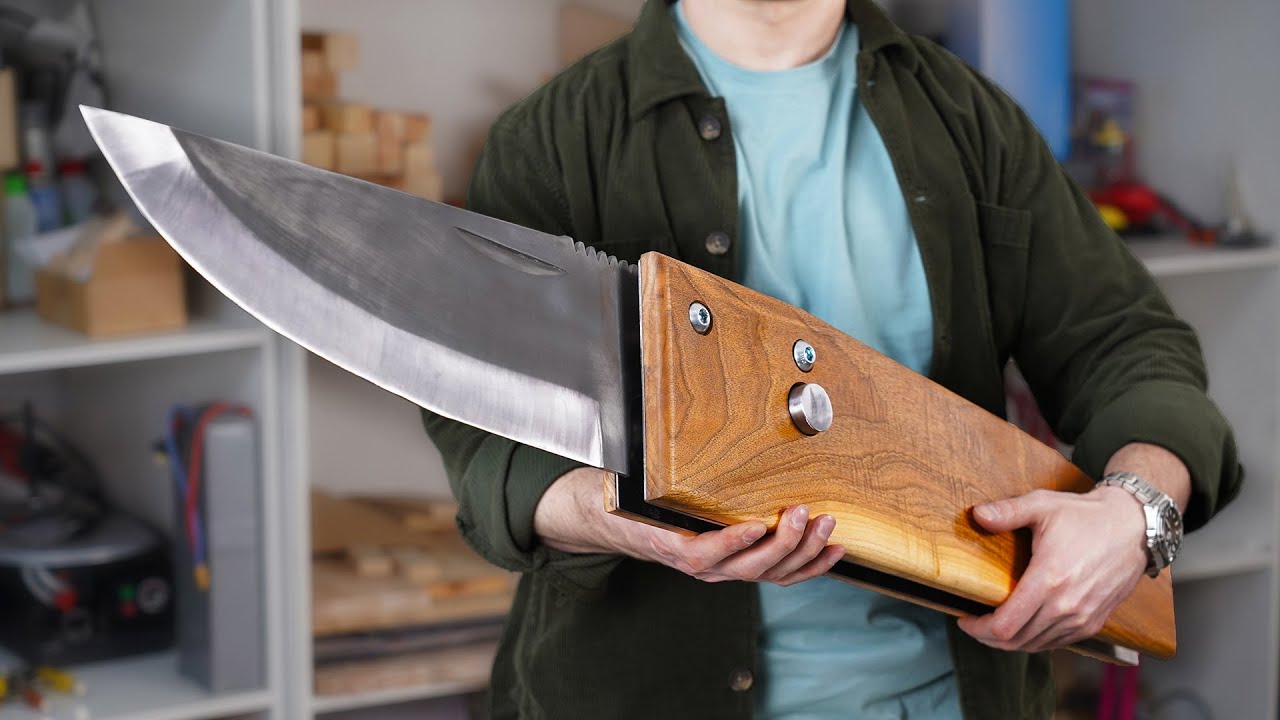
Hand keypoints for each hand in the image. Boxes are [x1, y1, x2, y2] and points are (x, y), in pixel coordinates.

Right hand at [534, 467, 844, 585]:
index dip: (732, 541)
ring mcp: (724, 569)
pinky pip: (780, 574)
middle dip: (783, 541)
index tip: (755, 523)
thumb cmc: (627, 498)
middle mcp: (704, 565)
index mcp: (677, 547)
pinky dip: (810, 565)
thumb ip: (650, 472)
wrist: (613, 520)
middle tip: (801, 511)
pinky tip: (831, 550)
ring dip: (804, 552)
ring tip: (824, 524)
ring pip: (772, 573)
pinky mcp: (740, 564)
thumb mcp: (632, 485)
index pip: (707, 553)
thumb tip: (660, 433)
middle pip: (750, 566)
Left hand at [956, 486, 1147, 652]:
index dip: (978, 628)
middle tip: (974, 624)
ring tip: (993, 625)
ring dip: (1010, 641)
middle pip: (1016, 641)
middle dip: (988, 637)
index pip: (1005, 625)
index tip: (964, 617)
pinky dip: (1035, 640)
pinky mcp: (1095, 622)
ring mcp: (1083, 618)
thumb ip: (1008, 511)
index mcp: (1049, 580)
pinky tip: (1023, 626)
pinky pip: (1057, 643)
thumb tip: (977, 515)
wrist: (1134, 527)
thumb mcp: (1044, 505)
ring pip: (1035, 645)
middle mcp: (1067, 606)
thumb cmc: (1086, 516)